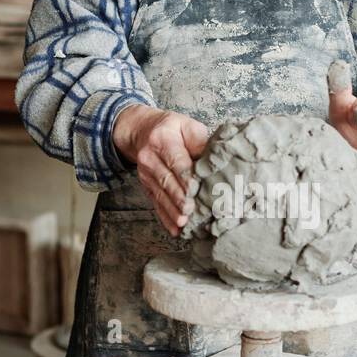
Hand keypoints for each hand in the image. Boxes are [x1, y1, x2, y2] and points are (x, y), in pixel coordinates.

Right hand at [113, 105, 208, 235]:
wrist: (142, 131)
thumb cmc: (172, 129)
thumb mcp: (187, 126)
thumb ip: (200, 142)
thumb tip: (215, 162)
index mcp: (163, 139)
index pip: (175, 160)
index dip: (185, 176)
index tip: (194, 189)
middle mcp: (150, 158)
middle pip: (166, 180)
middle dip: (178, 197)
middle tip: (190, 210)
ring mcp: (146, 174)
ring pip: (160, 194)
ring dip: (172, 211)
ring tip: (183, 223)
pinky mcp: (146, 186)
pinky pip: (155, 203)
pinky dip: (165, 218)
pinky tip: (174, 230)